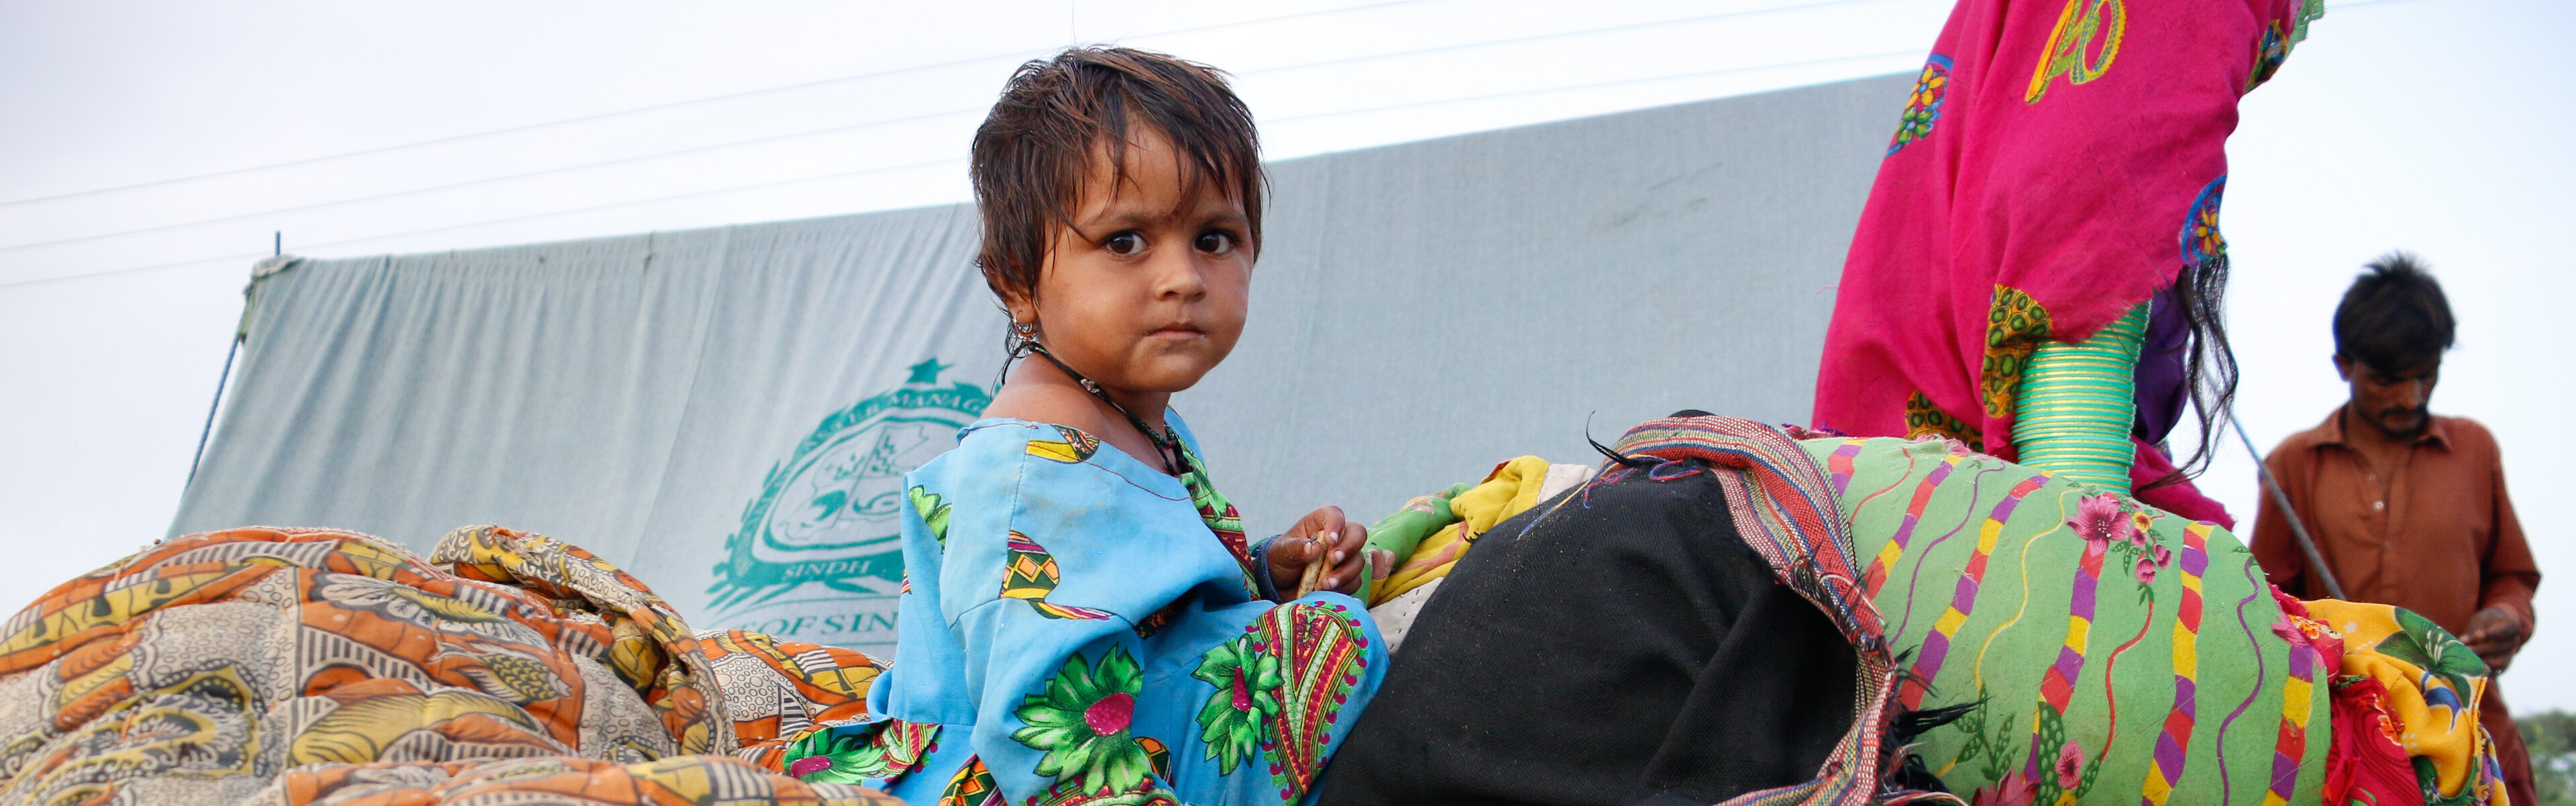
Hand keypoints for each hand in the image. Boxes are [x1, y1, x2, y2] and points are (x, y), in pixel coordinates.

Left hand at [1269, 506, 1390, 598]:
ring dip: (1344, 573)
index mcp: (1319, 523)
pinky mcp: (1347, 578)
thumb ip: (1296, 549)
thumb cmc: (1281, 560)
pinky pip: (1354, 582)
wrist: (1280, 586)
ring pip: (1358, 561)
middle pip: (1358, 534)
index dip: (1337, 524)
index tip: (1330, 540)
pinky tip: (1326, 592)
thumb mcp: (1282, 553)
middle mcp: (1337, 538)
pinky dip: (1343, 587)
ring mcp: (1345, 558)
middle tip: (1333, 560)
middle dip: (1348, 547)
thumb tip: (1315, 548)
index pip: (1334, 514)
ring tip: (1324, 584)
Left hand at [2461, 605, 2524, 671]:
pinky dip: (2486, 672)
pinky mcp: (2504, 665)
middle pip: (2497, 647)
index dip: (2491, 633)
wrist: (2497, 628)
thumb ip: (2474, 630)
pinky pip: (2496, 670)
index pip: (2503, 631)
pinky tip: (2474, 672)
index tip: (2478, 634)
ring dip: (2482, 661)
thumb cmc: (2486, 622)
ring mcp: (2510, 655)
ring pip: (2498, 661)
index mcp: (2511, 627)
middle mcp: (2514, 642)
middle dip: (2480, 649)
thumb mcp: (2481, 621)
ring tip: (2467, 660)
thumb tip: (2461, 642)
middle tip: (2465, 649)